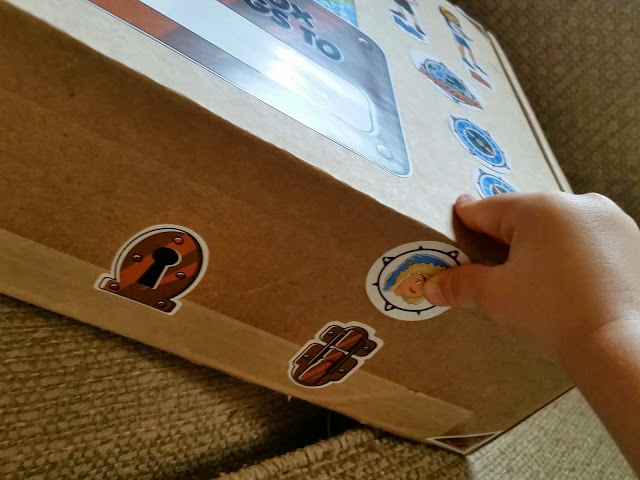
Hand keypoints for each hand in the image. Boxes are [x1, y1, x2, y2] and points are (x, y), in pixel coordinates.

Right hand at [424, 192, 639, 359]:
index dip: (467, 219)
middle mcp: (578, 203)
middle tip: (494, 259)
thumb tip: (429, 287)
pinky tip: (571, 280)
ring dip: (543, 242)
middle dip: (507, 234)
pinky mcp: (634, 241)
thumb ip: (460, 284)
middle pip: (527, 215)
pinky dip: (575, 252)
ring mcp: (612, 220)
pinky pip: (590, 238)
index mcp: (540, 209)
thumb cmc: (551, 313)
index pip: (488, 209)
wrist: (623, 346)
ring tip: (534, 274)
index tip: (457, 218)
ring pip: (560, 225)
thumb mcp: (496, 297)